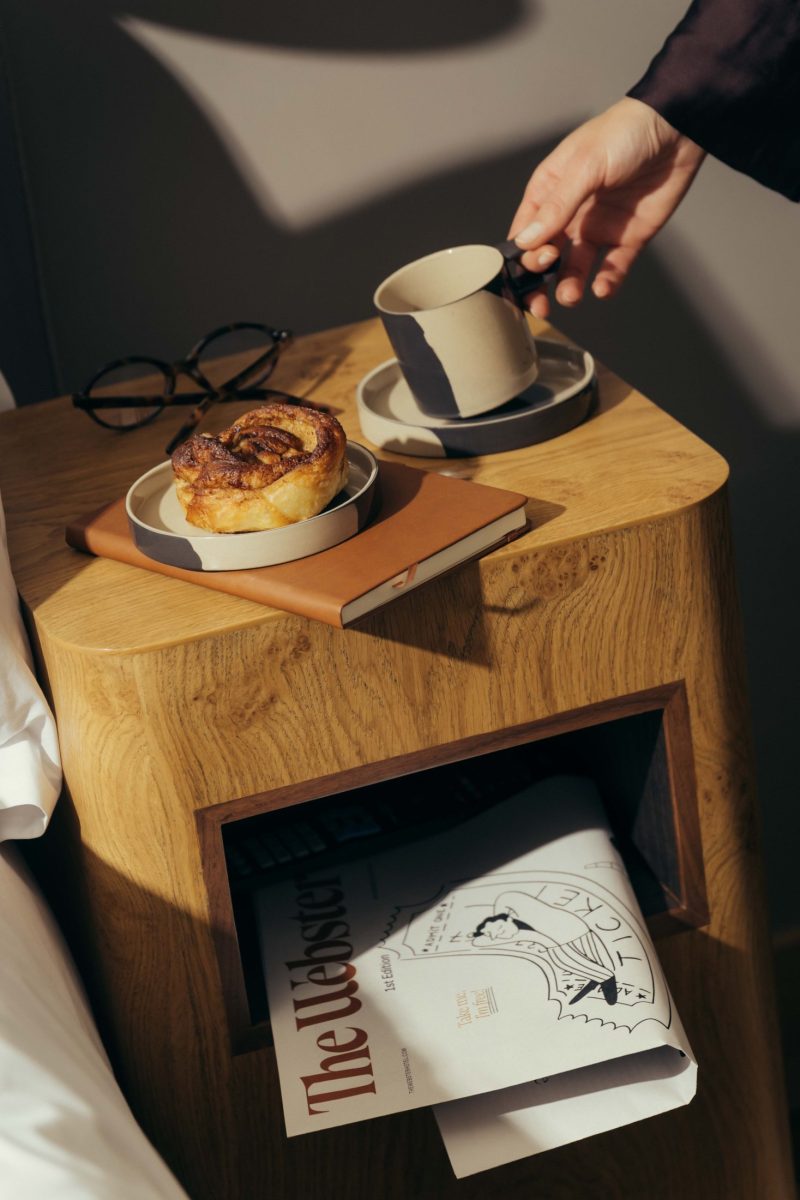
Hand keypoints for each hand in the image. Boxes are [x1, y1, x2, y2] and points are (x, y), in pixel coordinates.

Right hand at [509, 97, 705, 316]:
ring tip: (570, 296)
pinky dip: (606, 283)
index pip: (526, 232)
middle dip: (539, 282)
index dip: (522, 255)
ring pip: (576, 268)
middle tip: (539, 302)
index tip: (528, 269)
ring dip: (569, 286)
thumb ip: (558, 206)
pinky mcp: (627, 238)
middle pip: (546, 258)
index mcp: (550, 191)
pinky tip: (602, 289)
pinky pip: (612, 268)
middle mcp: (570, 214)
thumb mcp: (585, 166)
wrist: (677, 129)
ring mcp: (598, 228)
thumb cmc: (624, 133)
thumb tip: (526, 241)